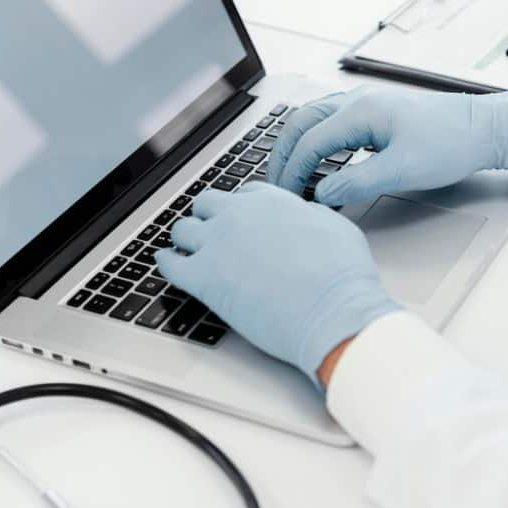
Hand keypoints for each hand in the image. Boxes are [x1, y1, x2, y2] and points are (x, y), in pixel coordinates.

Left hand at [156, 183, 399, 384]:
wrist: (332, 312)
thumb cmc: (343, 279)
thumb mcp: (338, 229)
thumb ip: (312, 217)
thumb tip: (304, 217)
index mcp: (273, 202)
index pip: (244, 195)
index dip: (240, 209)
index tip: (240, 221)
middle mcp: (240, 216)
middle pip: (207, 205)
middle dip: (208, 217)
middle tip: (211, 233)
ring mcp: (218, 245)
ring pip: (182, 230)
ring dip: (185, 239)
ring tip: (186, 250)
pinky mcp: (203, 279)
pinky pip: (168, 264)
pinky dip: (165, 263)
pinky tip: (167, 265)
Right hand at [267, 86, 507, 205]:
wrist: (484, 129)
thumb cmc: (450, 144)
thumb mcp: (401, 171)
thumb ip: (356, 183)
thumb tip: (320, 194)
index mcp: (360, 112)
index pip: (309, 141)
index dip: (291, 172)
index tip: (285, 198)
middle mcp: (357, 102)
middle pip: (301, 123)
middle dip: (283, 154)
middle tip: (275, 185)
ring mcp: (366, 105)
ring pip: (315, 119)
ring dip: (297, 145)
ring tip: (289, 173)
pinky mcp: (376, 114)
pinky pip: (332, 122)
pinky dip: (315, 141)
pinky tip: (318, 159)